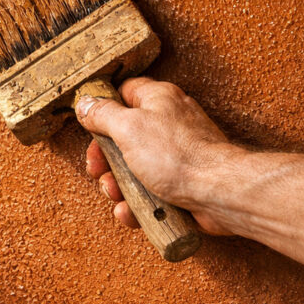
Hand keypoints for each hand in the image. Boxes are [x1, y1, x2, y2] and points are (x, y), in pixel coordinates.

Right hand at [74, 77, 235, 234]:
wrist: (219, 193)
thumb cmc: (179, 156)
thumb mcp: (128, 128)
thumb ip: (102, 113)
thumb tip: (85, 103)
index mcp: (158, 100)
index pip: (124, 93)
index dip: (103, 110)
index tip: (91, 128)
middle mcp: (168, 123)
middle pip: (124, 136)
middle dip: (106, 159)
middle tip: (99, 169)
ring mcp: (175, 155)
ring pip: (134, 168)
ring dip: (118, 185)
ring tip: (116, 194)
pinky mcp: (181, 182)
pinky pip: (151, 191)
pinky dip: (138, 203)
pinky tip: (131, 210)